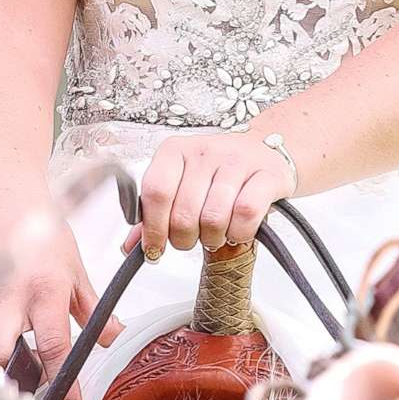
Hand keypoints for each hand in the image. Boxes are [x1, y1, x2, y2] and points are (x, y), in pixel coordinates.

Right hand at [0, 205, 119, 399]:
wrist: (4, 209)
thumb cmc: (41, 236)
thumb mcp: (77, 271)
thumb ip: (94, 311)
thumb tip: (111, 338)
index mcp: (43, 291)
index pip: (52, 346)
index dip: (62, 380)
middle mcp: (8, 300)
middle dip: (10, 386)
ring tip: (11, 394)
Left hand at [132, 127, 295, 260]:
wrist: (264, 150)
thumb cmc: (218, 171)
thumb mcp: (181, 182)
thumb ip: (154, 213)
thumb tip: (130, 246)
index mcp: (175, 151)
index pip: (156, 191)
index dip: (152, 228)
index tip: (155, 248)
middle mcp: (205, 151)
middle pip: (183, 213)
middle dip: (183, 239)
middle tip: (190, 240)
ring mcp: (238, 161)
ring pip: (214, 217)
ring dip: (212, 238)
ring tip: (215, 235)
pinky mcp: (268, 174)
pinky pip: (247, 213)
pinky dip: (239, 232)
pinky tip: (236, 231)